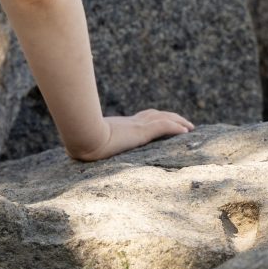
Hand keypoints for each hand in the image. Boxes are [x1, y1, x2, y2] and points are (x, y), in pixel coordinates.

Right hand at [68, 109, 193, 160]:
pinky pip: (163, 126)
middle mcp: (130, 123)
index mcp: (120, 126)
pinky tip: (185, 132)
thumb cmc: (82, 143)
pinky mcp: (140, 131)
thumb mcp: (89, 144)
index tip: (164, 121)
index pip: (141, 118)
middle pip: (155, 114)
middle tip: (184, 124)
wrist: (82, 138)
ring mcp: (136, 126)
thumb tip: (77, 154)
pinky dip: (175, 127)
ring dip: (178, 121)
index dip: (155, 118)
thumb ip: (90, 146)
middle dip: (171, 117)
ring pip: (163, 118)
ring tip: (190, 127)